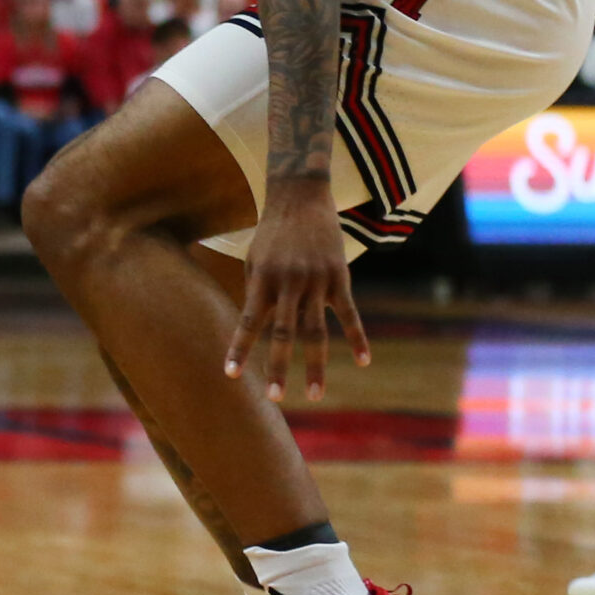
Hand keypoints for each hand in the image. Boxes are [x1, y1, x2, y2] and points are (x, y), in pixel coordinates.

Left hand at [225, 180, 368, 402]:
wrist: (300, 196)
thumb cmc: (272, 232)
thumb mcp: (255, 258)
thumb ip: (258, 293)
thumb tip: (257, 328)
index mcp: (262, 279)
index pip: (248, 321)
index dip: (240, 349)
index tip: (231, 375)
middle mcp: (288, 283)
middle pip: (284, 333)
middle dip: (279, 367)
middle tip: (275, 398)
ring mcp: (315, 281)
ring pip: (316, 331)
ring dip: (315, 365)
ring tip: (315, 394)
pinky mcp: (339, 277)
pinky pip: (349, 313)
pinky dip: (358, 338)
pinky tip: (363, 361)